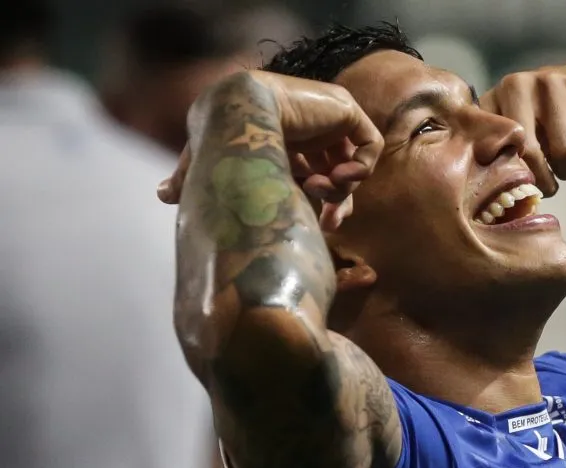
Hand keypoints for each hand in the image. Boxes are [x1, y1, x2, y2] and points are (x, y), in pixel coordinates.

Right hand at [158, 71, 382, 206]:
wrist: (233, 117)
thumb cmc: (216, 144)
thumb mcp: (207, 169)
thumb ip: (189, 179)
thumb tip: (162, 194)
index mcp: (281, 140)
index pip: (311, 174)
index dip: (319, 202)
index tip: (322, 227)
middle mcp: (306, 128)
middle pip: (336, 171)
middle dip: (337, 201)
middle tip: (332, 222)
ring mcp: (326, 115)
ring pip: (352, 162)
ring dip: (344, 187)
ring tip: (325, 190)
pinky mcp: (344, 108)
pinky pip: (369, 143)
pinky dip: (363, 166)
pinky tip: (342, 179)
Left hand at [480, 66, 565, 195]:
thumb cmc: (541, 134)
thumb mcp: (512, 145)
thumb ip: (499, 159)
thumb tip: (498, 190)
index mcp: (491, 103)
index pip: (497, 148)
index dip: (513, 175)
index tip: (522, 185)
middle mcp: (516, 83)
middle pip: (529, 152)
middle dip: (542, 180)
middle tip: (547, 186)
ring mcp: (551, 79)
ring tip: (565, 163)